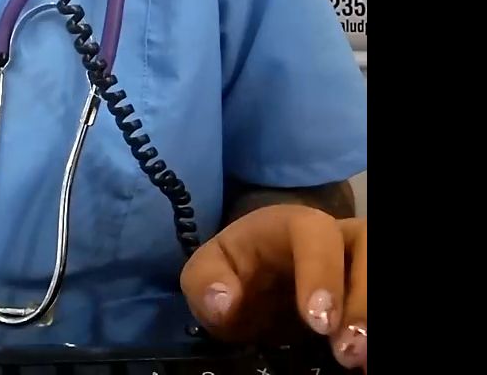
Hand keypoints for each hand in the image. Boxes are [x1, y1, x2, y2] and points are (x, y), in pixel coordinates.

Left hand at [180, 205, 366, 370]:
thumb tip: (224, 301)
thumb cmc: (238, 271)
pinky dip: (375, 334)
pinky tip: (366, 365)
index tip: (318, 321)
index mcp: (294, 225)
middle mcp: (338, 239)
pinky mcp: (364, 292)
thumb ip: (207, 281)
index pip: (315, 232)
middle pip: (366, 249)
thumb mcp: (210, 271)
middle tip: (348, 352)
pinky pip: (379, 304)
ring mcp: (359, 265)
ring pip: (379, 274)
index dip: (322, 272)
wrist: (258, 284)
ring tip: (363, 364)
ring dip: (374, 320)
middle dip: (362, 303)